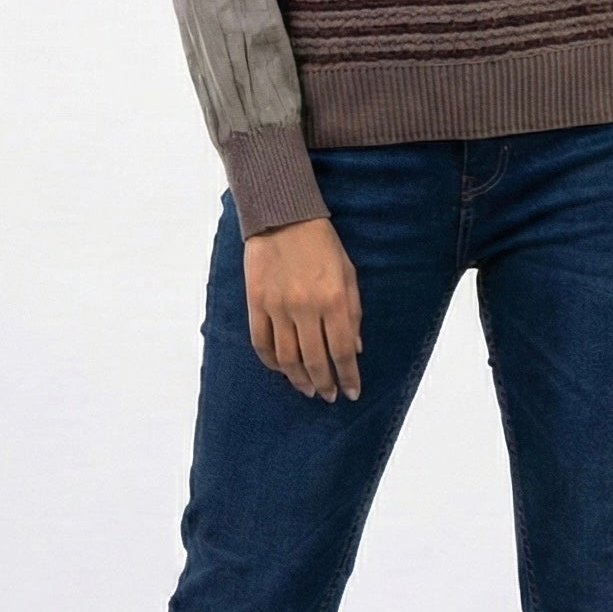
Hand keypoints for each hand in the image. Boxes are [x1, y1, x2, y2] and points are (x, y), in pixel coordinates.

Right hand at [244, 216, 362, 401]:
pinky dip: (271, 362)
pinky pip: (261, 343)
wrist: (282, 216)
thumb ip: (353, 312)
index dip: (348, 376)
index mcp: (334, 299)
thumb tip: (356, 349)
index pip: (343, 350)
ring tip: (308, 389)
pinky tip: (281, 369)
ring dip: (298, 379)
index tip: (351, 392)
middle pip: (315, 360)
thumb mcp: (348, 274)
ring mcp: (278, 306)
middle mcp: (306, 307)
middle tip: (328, 396)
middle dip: (325, 383)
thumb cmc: (322, 244)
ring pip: (287, 357)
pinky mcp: (256, 303)